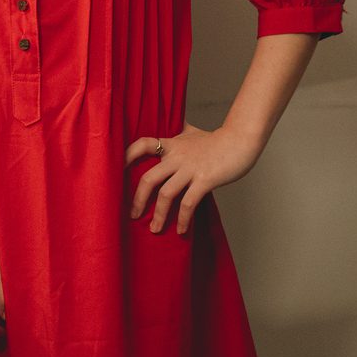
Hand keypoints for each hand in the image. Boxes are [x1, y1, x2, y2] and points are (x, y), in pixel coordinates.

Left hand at [127, 123, 264, 234]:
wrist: (241, 141)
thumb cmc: (217, 139)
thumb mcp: (192, 133)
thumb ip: (179, 133)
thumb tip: (174, 125)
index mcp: (171, 145)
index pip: (142, 145)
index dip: (126, 156)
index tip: (115, 171)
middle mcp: (176, 157)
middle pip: (148, 178)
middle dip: (138, 199)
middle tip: (132, 215)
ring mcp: (190, 169)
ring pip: (166, 194)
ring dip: (159, 215)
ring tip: (154, 229)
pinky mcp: (205, 180)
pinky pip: (188, 203)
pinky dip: (183, 218)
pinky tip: (181, 230)